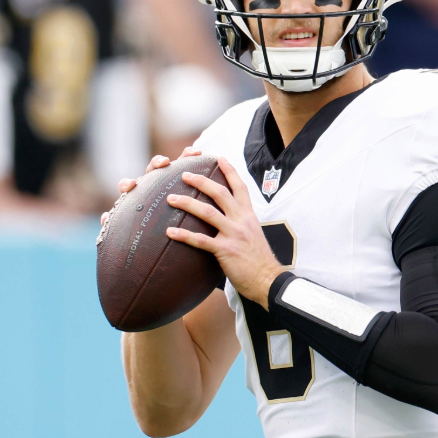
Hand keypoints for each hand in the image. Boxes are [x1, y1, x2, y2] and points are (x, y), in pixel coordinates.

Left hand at [101, 147, 200, 225]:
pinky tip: (197, 153)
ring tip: (182, 153)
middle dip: (155, 164)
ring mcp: (165, 176)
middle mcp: (150, 183)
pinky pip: (184, 161)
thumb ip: (120, 224)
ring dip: (176, 155)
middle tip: (163, 163)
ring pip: (166, 163)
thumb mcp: (138, 230)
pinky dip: (188, 155)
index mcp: (138, 195)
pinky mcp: (180, 172)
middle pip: (149, 169)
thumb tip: (104, 218)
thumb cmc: (149, 230)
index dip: (127, 184)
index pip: (128, 186)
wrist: (174, 223)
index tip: (131, 185)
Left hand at [163, 156, 284, 308]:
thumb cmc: (259, 261)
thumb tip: (228, 221)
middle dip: (201, 181)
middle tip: (185, 174)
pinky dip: (184, 236)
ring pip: (208, 213)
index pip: (240, 187)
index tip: (220, 157)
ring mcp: (234, 235)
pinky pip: (201, 241)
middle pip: (220, 194)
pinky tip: (170, 232)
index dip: (230, 171)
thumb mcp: (254, 236)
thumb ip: (242, 225)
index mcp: (249, 216)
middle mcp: (242, 221)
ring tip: (170, 198)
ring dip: (187, 203)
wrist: (268, 280)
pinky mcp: (225, 250)